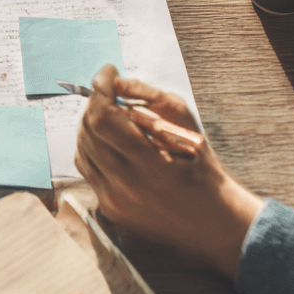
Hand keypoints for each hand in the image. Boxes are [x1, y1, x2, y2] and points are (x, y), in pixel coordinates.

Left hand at [75, 66, 262, 279]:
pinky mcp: (108, 208)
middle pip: (88, 131)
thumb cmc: (204, 168)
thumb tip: (117, 82)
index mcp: (149, 164)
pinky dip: (93, 148)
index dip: (100, 88)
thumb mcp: (188, 125)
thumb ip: (152, 98)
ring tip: (112, 115)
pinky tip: (110, 141)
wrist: (211, 222)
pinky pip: (88, 169)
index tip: (107, 71)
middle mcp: (125, 186)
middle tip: (110, 91)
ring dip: (91, 125)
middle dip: (95, 103)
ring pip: (82, 150)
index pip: (104, 117)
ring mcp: (113, 200)